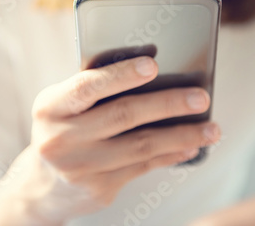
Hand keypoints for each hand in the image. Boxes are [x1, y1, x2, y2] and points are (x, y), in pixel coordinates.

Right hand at [0, 56, 220, 224]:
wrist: (42, 185)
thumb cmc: (62, 129)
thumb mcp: (63, 105)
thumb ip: (95, 91)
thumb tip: (154, 76)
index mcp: (50, 107)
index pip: (87, 87)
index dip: (121, 75)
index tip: (153, 65)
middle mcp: (61, 139)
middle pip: (123, 116)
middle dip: (167, 104)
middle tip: (201, 97)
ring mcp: (81, 168)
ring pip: (140, 146)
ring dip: (181, 135)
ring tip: (211, 129)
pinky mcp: (99, 189)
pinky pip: (143, 167)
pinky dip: (170, 155)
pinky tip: (190, 147)